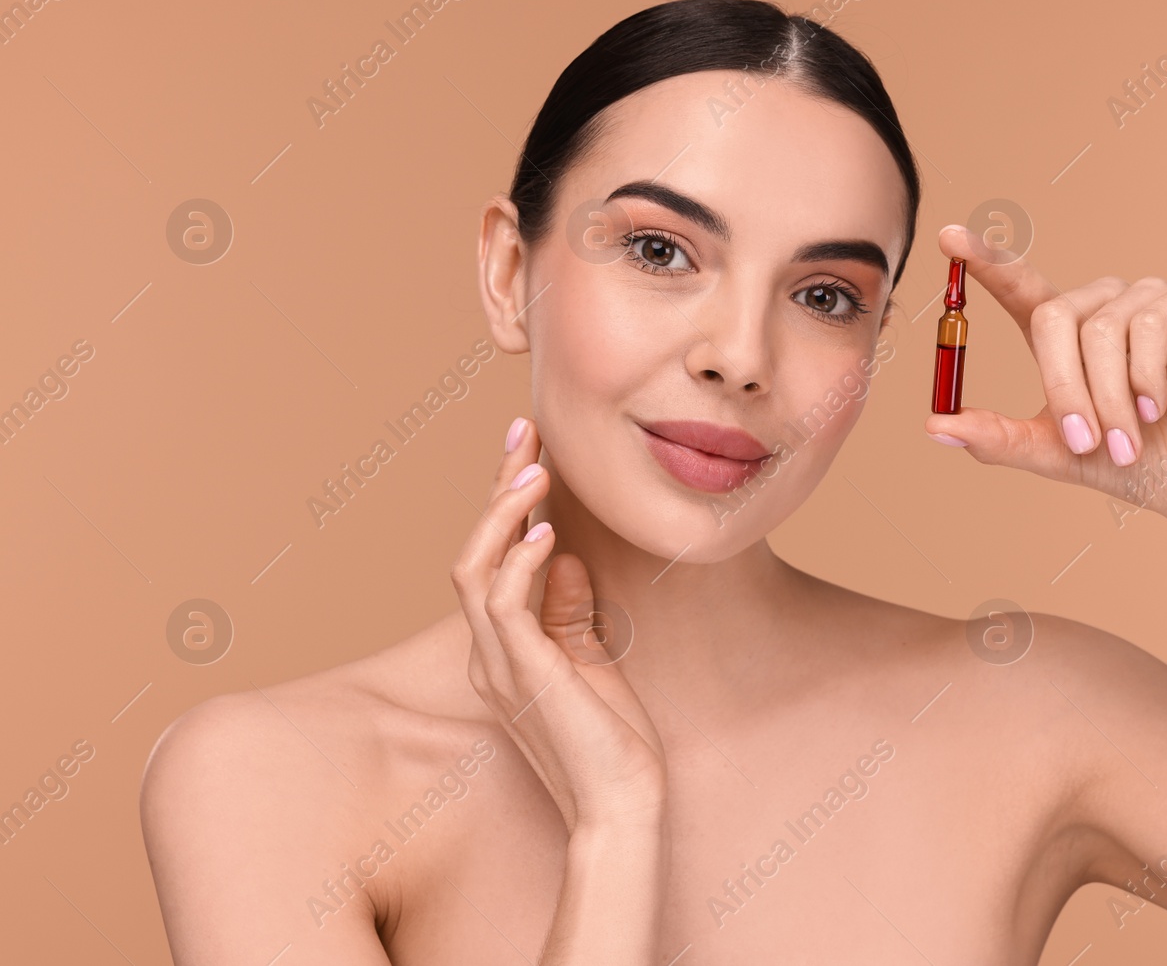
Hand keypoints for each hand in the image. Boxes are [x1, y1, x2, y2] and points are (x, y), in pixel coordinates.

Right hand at [453, 416, 666, 833]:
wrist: (621, 805)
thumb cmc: (612, 742)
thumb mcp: (591, 659)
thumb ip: (568, 609)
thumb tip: (558, 554)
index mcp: (503, 649)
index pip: (492, 561)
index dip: (506, 505)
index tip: (531, 453)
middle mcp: (488, 654)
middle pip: (472, 553)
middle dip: (497, 490)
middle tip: (524, 433)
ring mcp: (498, 666)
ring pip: (473, 571)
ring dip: (502, 515)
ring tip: (534, 469)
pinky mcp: (523, 676)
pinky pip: (502, 605)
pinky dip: (520, 561)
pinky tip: (547, 529)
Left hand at [923, 224, 1166, 520]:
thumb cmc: (1132, 463)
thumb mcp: (1054, 452)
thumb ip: (996, 437)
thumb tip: (934, 424)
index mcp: (1065, 333)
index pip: (1019, 285)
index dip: (985, 260)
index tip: (950, 236)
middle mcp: (1103, 305)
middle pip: (1055, 315)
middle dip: (1064, 386)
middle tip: (1085, 441)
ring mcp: (1148, 298)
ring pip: (1100, 330)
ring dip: (1109, 397)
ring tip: (1128, 441)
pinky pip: (1147, 325)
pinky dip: (1145, 378)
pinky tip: (1157, 408)